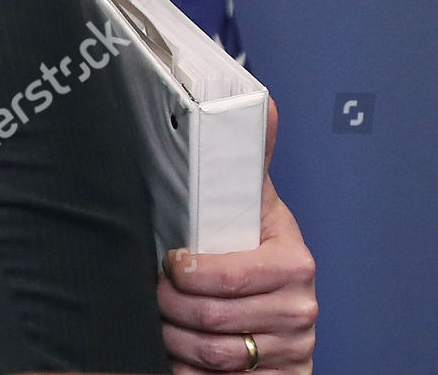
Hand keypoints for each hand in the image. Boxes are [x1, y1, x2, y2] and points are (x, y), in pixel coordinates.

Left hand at [158, 98, 316, 372]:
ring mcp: (291, 349)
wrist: (273, 299)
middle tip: (153, 294)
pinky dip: (189, 373)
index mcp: (292, 261)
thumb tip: (263, 104)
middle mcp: (299, 308)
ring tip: (161, 319)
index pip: (231, 277)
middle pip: (213, 322)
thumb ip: (245, 156)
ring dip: (174, 340)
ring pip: (211, 357)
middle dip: (170, 309)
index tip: (168, 263)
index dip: (189, 275)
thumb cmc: (246, 245)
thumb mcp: (248, 201)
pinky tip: (177, 354)